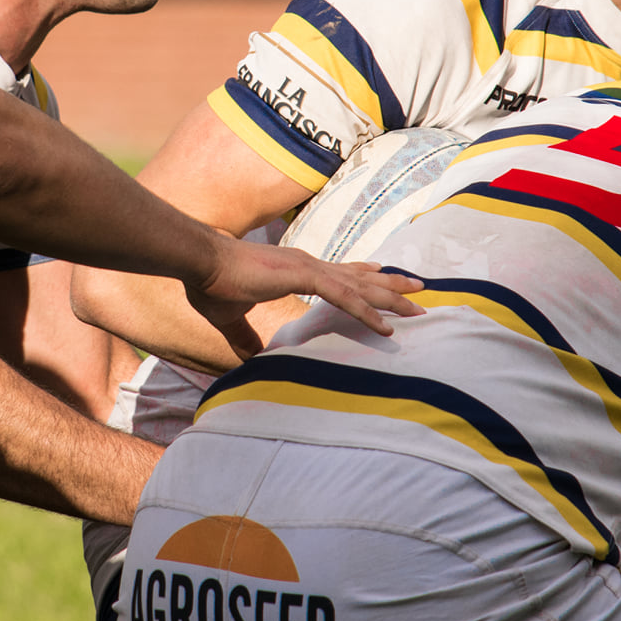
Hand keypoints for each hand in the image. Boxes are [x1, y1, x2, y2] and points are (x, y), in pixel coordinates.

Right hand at [189, 235, 421, 337]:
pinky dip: (367, 312)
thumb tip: (250, 358)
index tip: (385, 275)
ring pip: (360, 286)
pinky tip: (386, 326)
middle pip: (359, 276)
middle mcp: (308, 264)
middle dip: (391, 286)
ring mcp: (308, 268)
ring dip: (391, 298)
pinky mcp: (304, 276)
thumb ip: (244, 336)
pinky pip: (344, 297)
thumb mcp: (230, 317)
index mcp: (295, 268)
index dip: (364, 275)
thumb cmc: (211, 284)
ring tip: (419, 308)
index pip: (338, 272)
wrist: (200, 262)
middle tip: (420, 292)